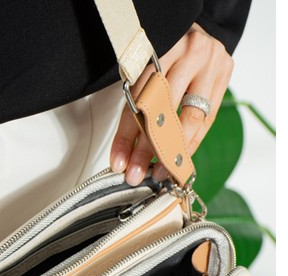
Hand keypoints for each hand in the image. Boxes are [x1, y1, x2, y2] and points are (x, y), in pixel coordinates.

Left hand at [110, 24, 233, 183]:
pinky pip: (207, 119)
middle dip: (148, 148)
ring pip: (190, 117)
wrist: (198, 35)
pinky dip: (192, 143)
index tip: (118, 162)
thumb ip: (136, 105)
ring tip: (161, 172)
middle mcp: (187, 52)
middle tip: (137, 174)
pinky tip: (180, 160)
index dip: (127, 135)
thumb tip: (124, 155)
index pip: (138, 99)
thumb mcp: (144, 74)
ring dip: (173, 150)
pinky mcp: (224, 74)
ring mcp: (210, 61)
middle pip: (164, 109)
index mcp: (159, 47)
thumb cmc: (165, 59)